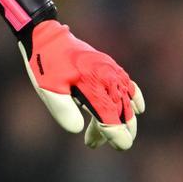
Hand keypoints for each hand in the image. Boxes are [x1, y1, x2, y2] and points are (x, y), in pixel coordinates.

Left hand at [19, 20, 144, 149]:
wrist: (46, 34)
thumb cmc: (45, 62)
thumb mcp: (47, 88)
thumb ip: (63, 110)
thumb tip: (78, 129)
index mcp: (95, 87)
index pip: (113, 120)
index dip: (117, 137)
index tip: (119, 146)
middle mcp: (108, 79)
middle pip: (121, 114)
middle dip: (116, 133)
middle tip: (94, 143)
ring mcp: (111, 71)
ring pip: (126, 102)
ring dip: (121, 120)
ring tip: (106, 134)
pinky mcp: (109, 65)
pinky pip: (129, 85)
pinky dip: (134, 98)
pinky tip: (137, 109)